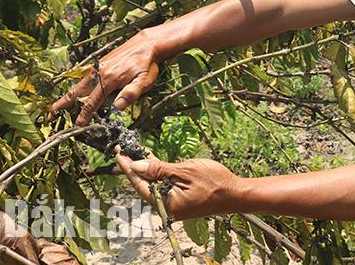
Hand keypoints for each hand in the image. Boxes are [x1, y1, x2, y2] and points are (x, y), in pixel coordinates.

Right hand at [51, 29, 161, 124]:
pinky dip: (76, 88)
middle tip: (51, 115)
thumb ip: (131, 93)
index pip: (93, 102)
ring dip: (67, 97)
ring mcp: (98, 67)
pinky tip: (75, 94)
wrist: (145, 44)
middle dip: (63, 104)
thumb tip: (118, 107)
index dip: (84, 115)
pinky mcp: (99, 64)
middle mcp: (99, 73)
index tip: (77, 125)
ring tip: (57, 107)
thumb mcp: (144, 80)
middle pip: (77, 92)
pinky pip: (84, 78)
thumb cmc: (147, 63)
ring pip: (78, 85)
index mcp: (109, 79)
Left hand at [114, 150, 240, 220]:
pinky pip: (162, 185)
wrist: (236, 194)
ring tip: (133, 152)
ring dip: (144, 168)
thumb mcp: (185, 170)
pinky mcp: (179, 199)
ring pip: (152, 184)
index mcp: (165, 203)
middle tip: (122, 148)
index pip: (139, 183)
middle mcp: (166, 207)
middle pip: (143, 185)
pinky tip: (150, 161)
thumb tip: (135, 166)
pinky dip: (156, 173)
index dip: (127, 167)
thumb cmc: (215, 182)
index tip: (118, 152)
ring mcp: (173, 204)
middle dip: (133, 166)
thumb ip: (159, 169)